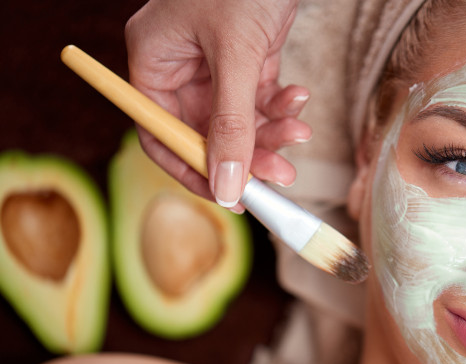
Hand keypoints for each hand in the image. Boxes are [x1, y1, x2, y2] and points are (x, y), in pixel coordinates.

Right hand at [125, 0, 309, 211]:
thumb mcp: (236, 54)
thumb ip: (231, 124)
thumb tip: (226, 187)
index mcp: (155, 60)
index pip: (159, 132)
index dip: (191, 169)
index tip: (227, 196)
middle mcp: (181, 66)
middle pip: (206, 132)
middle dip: (246, 154)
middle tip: (280, 174)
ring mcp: (215, 64)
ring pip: (239, 120)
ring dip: (270, 132)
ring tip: (299, 133)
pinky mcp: (246, 59)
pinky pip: (260, 98)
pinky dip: (280, 104)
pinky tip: (298, 97)